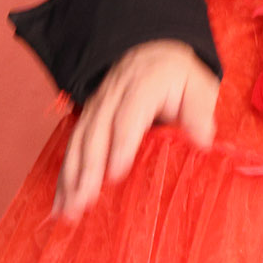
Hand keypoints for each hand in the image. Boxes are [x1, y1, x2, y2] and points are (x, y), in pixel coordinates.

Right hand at [57, 39, 223, 217]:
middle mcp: (113, 95)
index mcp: (143, 84)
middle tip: (83, 202)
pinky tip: (59, 202)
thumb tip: (202, 140)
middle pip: (96, 133)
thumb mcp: (199, 85)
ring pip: (79, 142)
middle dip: (88, 169)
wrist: (154, 52)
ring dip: (71, 177)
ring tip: (67, 210)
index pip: (128, 116)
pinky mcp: (88, 120)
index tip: (115, 173)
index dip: (120, 145)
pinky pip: (74, 148)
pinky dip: (65, 176)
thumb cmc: (179, 77)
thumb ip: (199, 111)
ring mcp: (97, 107)